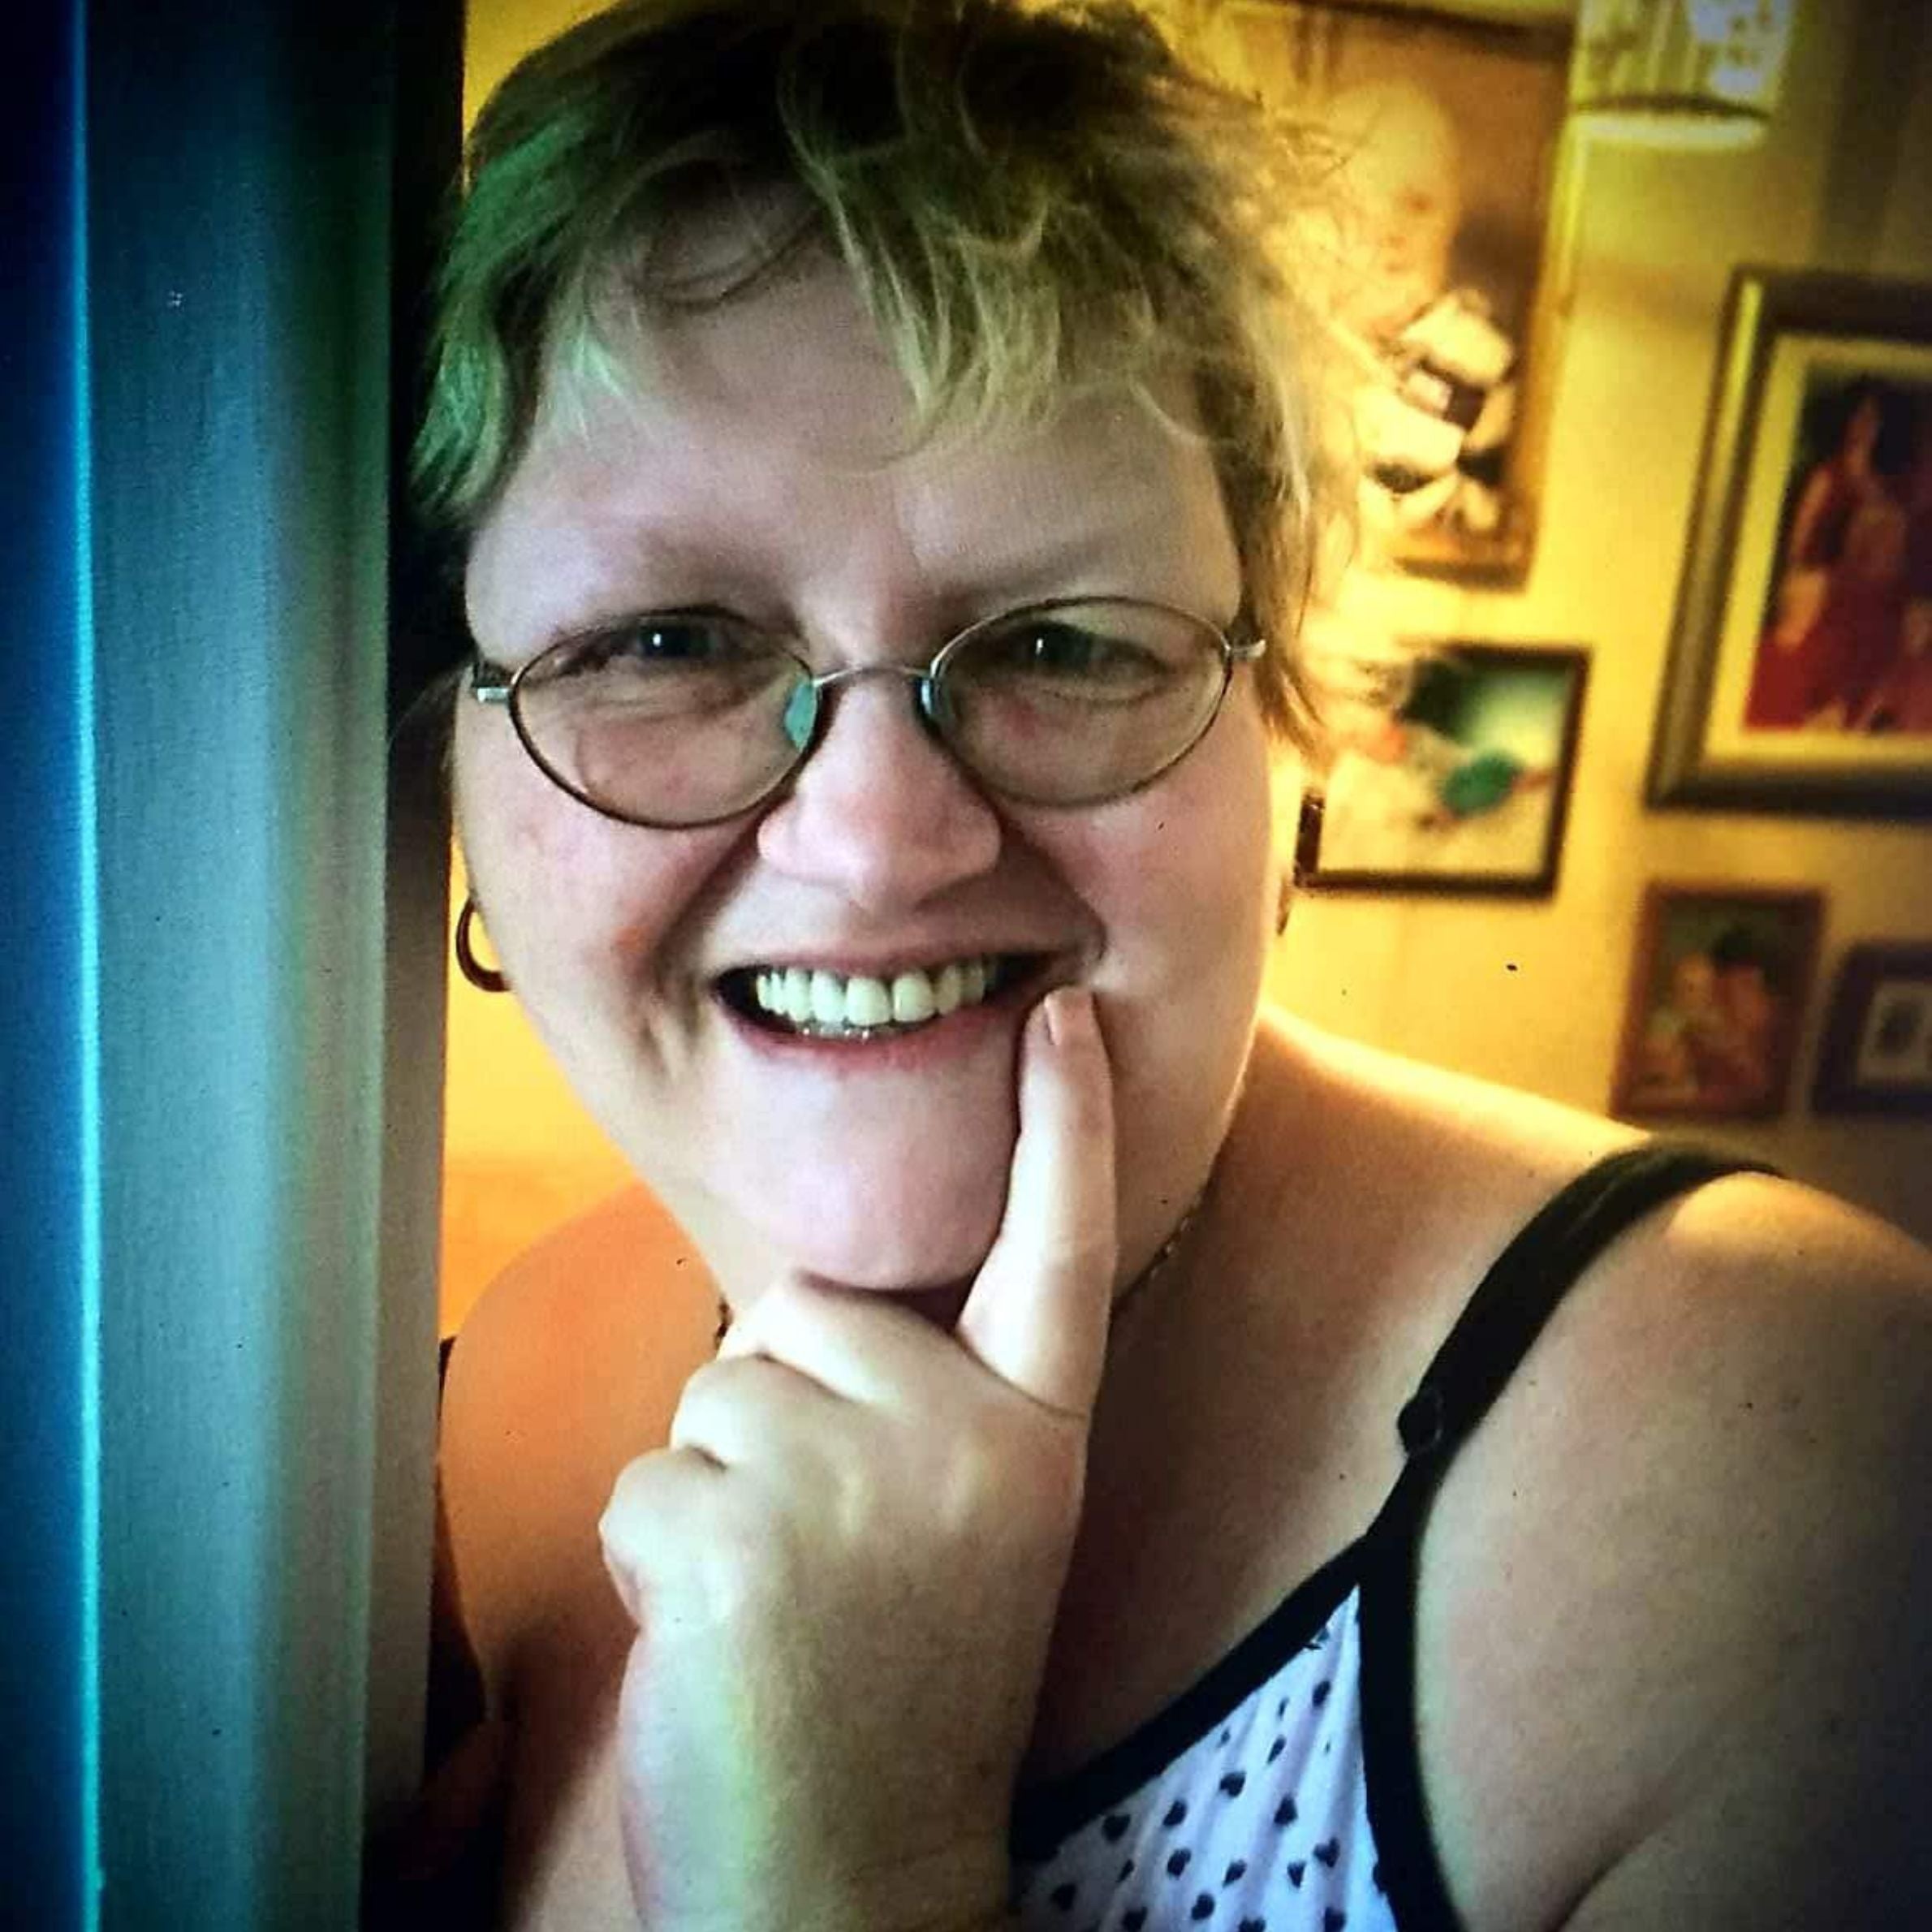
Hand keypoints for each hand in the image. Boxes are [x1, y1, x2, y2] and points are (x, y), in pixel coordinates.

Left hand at [598, 989, 1116, 1931]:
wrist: (858, 1886)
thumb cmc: (896, 1692)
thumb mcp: (966, 1528)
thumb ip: (926, 1407)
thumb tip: (811, 1305)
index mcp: (1035, 1436)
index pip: (1059, 1251)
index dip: (1065, 1127)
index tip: (1061, 1015)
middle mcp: (970, 1440)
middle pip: (808, 1310)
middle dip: (782, 1406)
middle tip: (826, 1553)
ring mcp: (859, 1484)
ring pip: (717, 1389)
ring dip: (716, 1489)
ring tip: (781, 1604)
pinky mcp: (739, 1537)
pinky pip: (646, 1479)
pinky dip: (654, 1556)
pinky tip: (722, 1643)